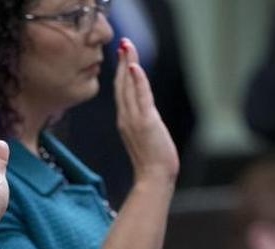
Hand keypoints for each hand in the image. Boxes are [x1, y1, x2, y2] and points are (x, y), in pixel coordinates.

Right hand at [114, 39, 178, 185]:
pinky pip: (140, 97)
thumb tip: (146, 116)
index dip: (120, 72)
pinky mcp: (145, 122)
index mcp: (124, 121)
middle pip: (121, 84)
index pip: (121, 91)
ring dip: (128, 64)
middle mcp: (125, 118)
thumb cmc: (153, 162)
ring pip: (128, 86)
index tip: (122, 55)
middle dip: (122, 62)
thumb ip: (143, 123)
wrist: (154, 178)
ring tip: (127, 47)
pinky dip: (137, 81)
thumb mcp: (146, 137)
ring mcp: (133, 119)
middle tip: (123, 43)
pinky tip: (134, 67)